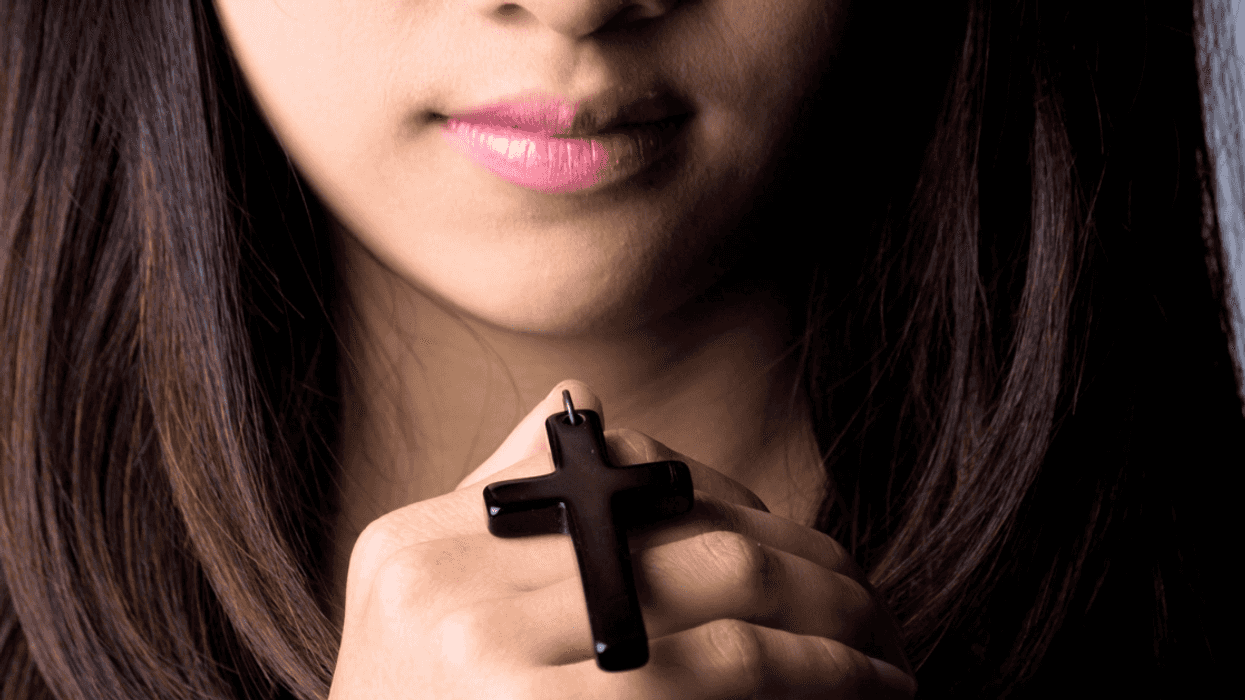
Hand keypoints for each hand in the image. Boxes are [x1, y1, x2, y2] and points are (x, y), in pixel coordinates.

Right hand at [329, 381, 916, 698]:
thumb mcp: (420, 614)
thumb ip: (499, 504)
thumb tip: (582, 399)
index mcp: (419, 547)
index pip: (617, 476)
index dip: (735, 504)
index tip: (796, 550)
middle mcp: (444, 586)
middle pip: (677, 527)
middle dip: (804, 565)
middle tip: (869, 606)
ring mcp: (487, 657)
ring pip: (724, 586)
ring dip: (831, 617)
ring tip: (885, 655)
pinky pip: (728, 668)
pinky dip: (819, 673)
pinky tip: (870, 691)